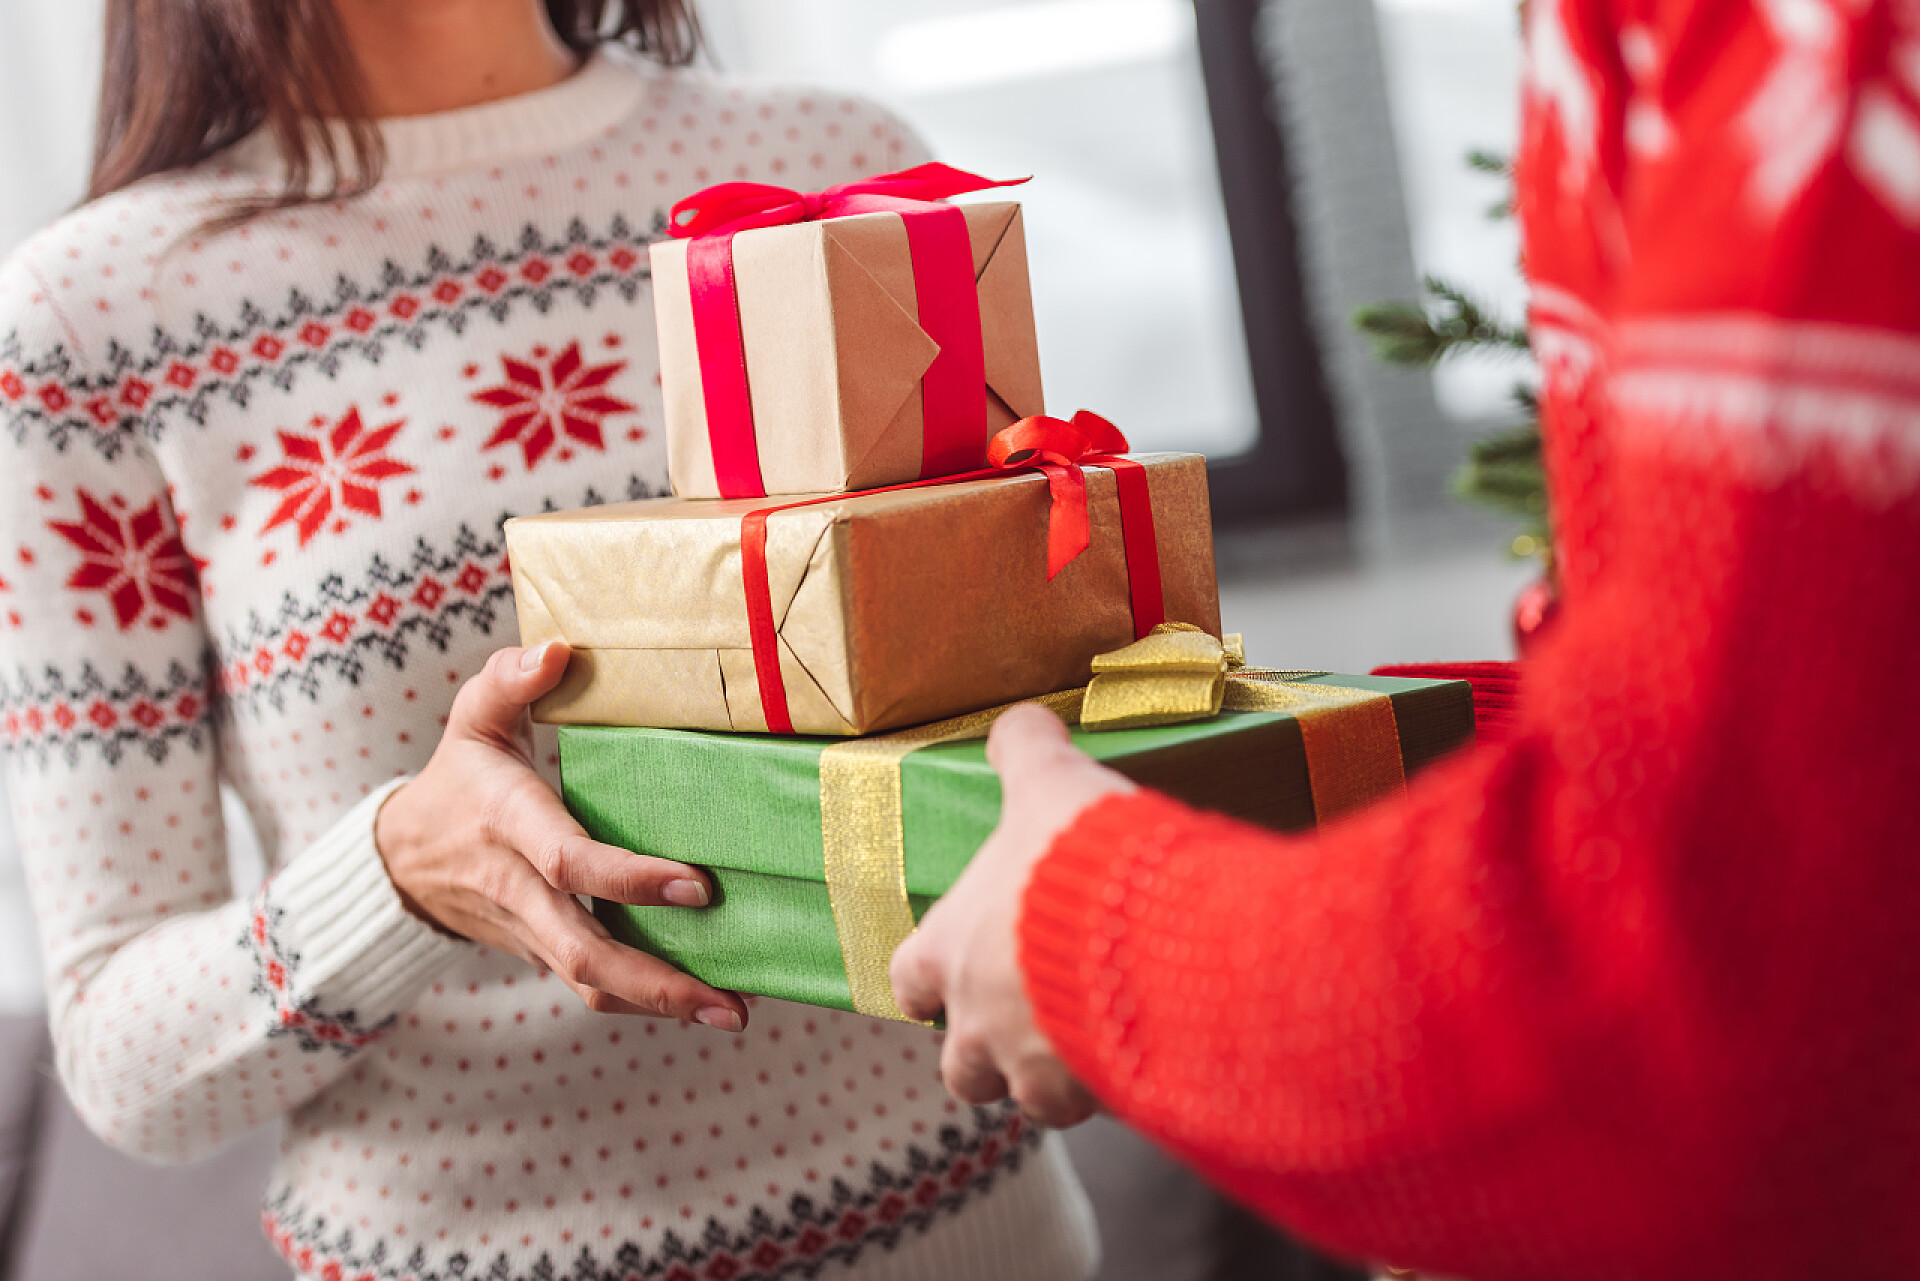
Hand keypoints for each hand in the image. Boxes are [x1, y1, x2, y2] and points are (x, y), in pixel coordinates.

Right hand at [375, 640, 748, 1030]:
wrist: (404, 860)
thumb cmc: (459, 777)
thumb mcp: (472, 718)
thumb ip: (508, 681)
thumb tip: (555, 650)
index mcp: (509, 824)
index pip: (570, 863)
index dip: (630, 880)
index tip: (698, 884)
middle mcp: (519, 889)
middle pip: (583, 950)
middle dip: (657, 979)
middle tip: (730, 997)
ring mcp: (530, 931)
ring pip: (589, 983)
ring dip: (661, 1005)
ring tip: (734, 1012)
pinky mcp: (542, 953)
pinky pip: (590, 987)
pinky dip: (644, 1003)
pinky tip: (702, 1002)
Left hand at [890, 703, 1130, 1126]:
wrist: (1146, 930)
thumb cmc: (1080, 862)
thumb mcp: (1047, 784)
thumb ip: (1025, 750)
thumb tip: (1021, 721)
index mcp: (950, 952)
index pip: (907, 981)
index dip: (924, 979)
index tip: (943, 976)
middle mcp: (979, 1022)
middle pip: (960, 1070)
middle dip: (988, 1052)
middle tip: (1026, 1017)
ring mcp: (1036, 1067)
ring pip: (1029, 1097)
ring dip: (1053, 1074)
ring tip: (1092, 1034)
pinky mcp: (1098, 1090)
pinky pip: (1099, 1104)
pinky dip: (1114, 1083)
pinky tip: (1142, 1042)